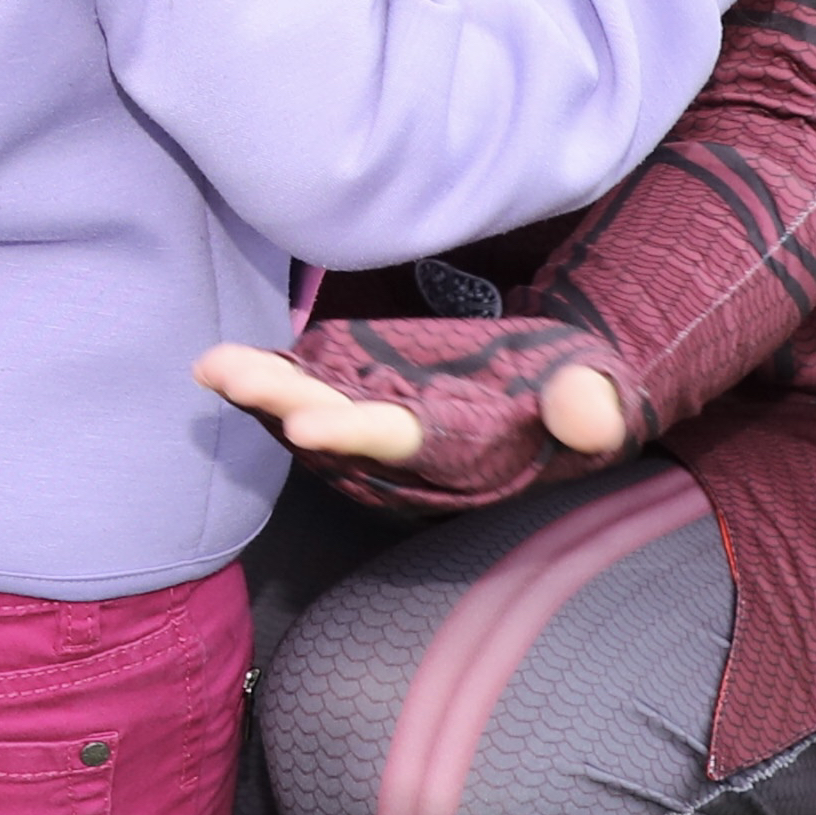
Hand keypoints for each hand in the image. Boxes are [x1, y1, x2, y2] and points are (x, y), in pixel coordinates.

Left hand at [193, 333, 631, 478]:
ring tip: (212, 366)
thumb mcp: (603, 394)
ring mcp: (377, 410)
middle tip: (231, 378)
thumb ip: (591, 409)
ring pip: (310, 406)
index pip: (399, 445)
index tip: (305, 427)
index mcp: (458, 451)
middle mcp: (405, 441)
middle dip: (283, 404)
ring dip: (261, 391)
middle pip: (336, 426)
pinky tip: (216, 363)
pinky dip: (263, 373)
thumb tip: (582, 413)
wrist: (562, 381)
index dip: (354, 436)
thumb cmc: (582, 392)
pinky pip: (304, 382)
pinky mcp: (363, 382)